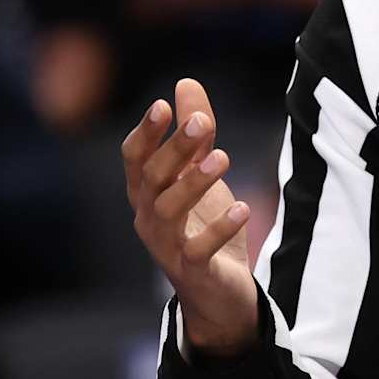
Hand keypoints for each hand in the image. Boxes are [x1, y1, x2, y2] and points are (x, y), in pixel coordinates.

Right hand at [122, 77, 257, 358]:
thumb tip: (185, 82)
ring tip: (223, 158)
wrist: (218, 295)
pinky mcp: (193, 272)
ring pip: (168, 212)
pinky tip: (242, 207)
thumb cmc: (203, 229)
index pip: (135, 158)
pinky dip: (219, 228)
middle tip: (202, 121)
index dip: (147, 132)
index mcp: (146, 193)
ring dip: (193, 183)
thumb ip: (195, 135)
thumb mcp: (200, 176)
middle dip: (175, 148)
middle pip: (153, 178)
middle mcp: (148, 218)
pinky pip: (199, 250)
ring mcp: (167, 247)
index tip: (163, 104)